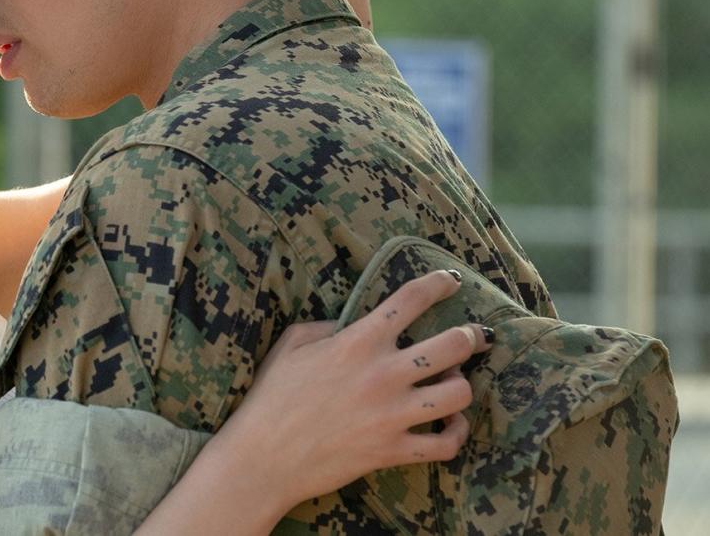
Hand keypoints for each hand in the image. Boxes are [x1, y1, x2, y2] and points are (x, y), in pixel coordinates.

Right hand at [206, 271, 489, 520]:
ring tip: (454, 381)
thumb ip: (327, 326)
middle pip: (453, 345)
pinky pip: (446, 444)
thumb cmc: (271, 396)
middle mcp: (383, 374)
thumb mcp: (291, 344)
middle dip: (471, 336)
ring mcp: (393, 415)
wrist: (263, 456)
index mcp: (358, 341)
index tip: (450, 280)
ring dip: (463, 384)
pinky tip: (449, 423)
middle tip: (473, 337)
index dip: (438, 283)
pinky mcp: (394, 451)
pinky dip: (455, 433)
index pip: (411, 300)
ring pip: (458, 394)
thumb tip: (351, 323)